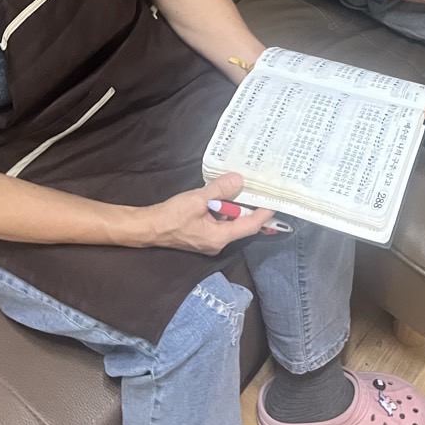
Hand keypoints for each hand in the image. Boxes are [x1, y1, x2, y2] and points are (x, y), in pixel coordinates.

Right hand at [145, 172, 275, 252]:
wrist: (149, 228)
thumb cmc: (172, 216)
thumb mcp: (198, 199)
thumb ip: (220, 190)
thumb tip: (239, 180)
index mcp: (220, 238)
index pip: (249, 226)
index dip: (263, 213)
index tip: (275, 201)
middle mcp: (218, 243)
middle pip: (241, 224)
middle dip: (250, 207)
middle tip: (260, 189)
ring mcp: (210, 241)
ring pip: (230, 222)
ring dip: (235, 207)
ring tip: (244, 188)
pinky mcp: (203, 236)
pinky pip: (220, 222)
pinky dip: (224, 210)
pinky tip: (224, 196)